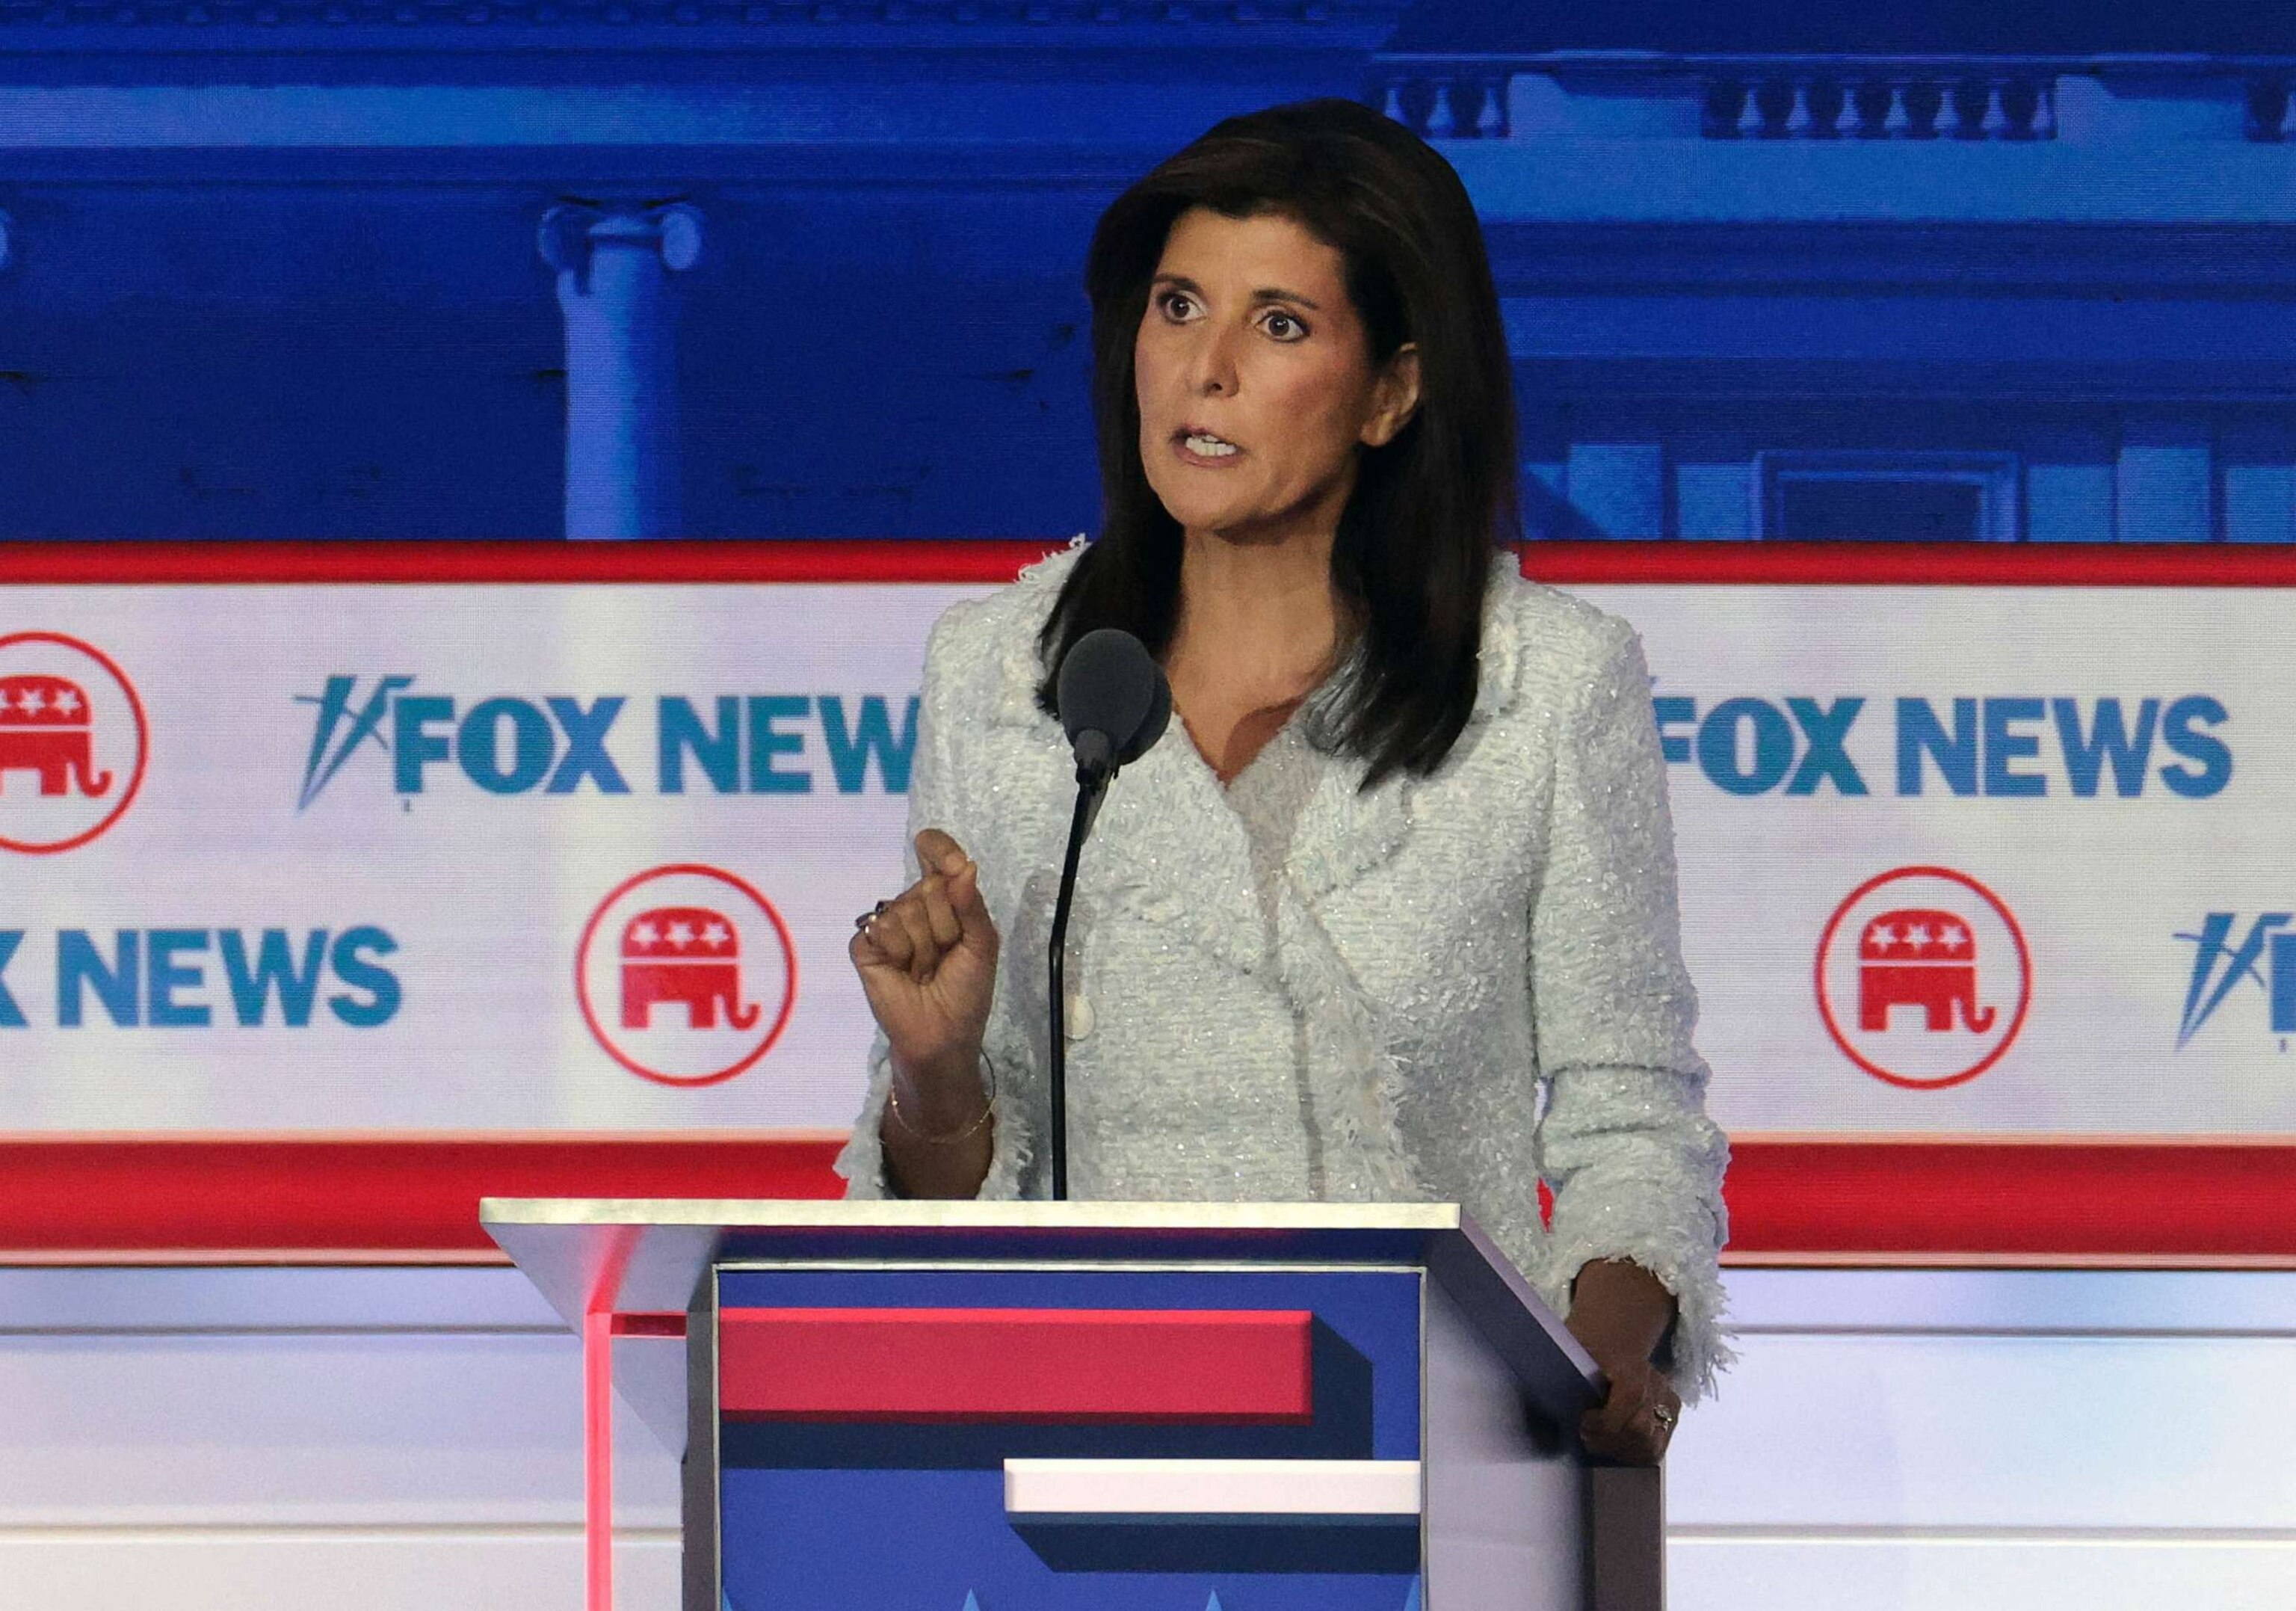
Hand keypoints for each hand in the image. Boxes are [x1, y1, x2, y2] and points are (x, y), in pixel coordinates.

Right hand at [850, 828, 1000, 1105]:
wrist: (942, 1033)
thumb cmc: (967, 989)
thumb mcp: (981, 944)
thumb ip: (971, 904)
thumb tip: (964, 866)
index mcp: (945, 901)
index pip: (936, 859)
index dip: (937, 848)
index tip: (933, 846)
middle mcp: (913, 906)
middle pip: (927, 888)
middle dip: (945, 925)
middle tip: (946, 956)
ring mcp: (887, 925)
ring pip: (905, 910)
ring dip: (924, 947)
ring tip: (926, 971)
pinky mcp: (864, 946)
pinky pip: (880, 930)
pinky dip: (898, 953)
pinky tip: (902, 972)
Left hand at [1565, 1257, 1680, 1464]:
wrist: (1613, 1334)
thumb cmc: (1584, 1346)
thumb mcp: (1567, 1351)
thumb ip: (1550, 1376)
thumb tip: (1526, 1411)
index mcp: (1630, 1364)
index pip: (1630, 1397)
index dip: (1606, 1420)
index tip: (1582, 1423)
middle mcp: (1655, 1380)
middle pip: (1641, 1428)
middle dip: (1609, 1440)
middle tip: (1585, 1437)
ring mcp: (1666, 1397)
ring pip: (1651, 1443)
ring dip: (1621, 1450)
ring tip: (1598, 1443)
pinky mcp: (1672, 1411)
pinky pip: (1659, 1446)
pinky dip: (1636, 1453)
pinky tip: (1615, 1447)